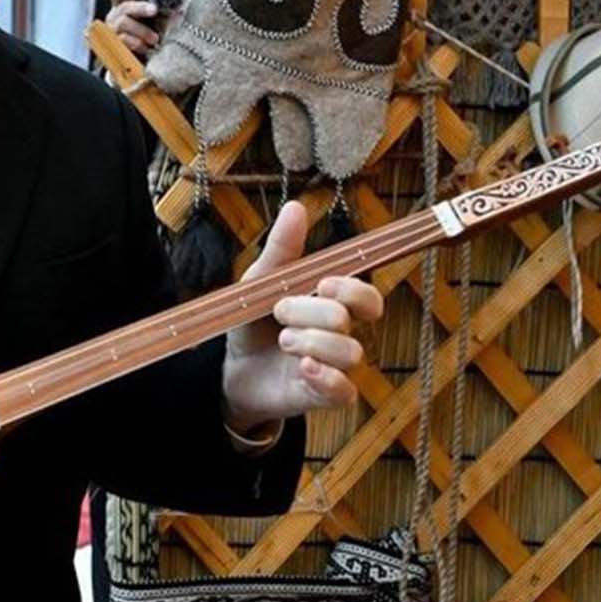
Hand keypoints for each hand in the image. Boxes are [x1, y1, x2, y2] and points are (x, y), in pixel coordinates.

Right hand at [105, 0, 162, 59]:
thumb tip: (177, 8)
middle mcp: (115, 17)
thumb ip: (164, 10)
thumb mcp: (159, 20)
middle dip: (140, 7)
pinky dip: (136, 44)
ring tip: (155, 38)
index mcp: (124, 6)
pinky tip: (146, 48)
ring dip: (141, 30)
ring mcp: (113, 32)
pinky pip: (122, 42)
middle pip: (123, 7)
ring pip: (122, 24)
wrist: (147, 61)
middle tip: (154, 9)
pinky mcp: (115, 48)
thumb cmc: (153, 35)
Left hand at [222, 203, 382, 432]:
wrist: (232, 369)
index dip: (352, 290)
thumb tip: (296, 206)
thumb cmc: (256, 322)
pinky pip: (344, 391)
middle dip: (311, 312)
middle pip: (348, 319)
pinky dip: (326, 377)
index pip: (368, 297)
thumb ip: (282, 249)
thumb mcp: (262, 282)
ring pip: (350, 353)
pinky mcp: (325, 395)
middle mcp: (343, 335)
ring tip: (283, 341)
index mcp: (334, 306)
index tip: (322, 283)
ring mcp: (337, 366)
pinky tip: (302, 368)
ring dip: (312, 342)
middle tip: (280, 312)